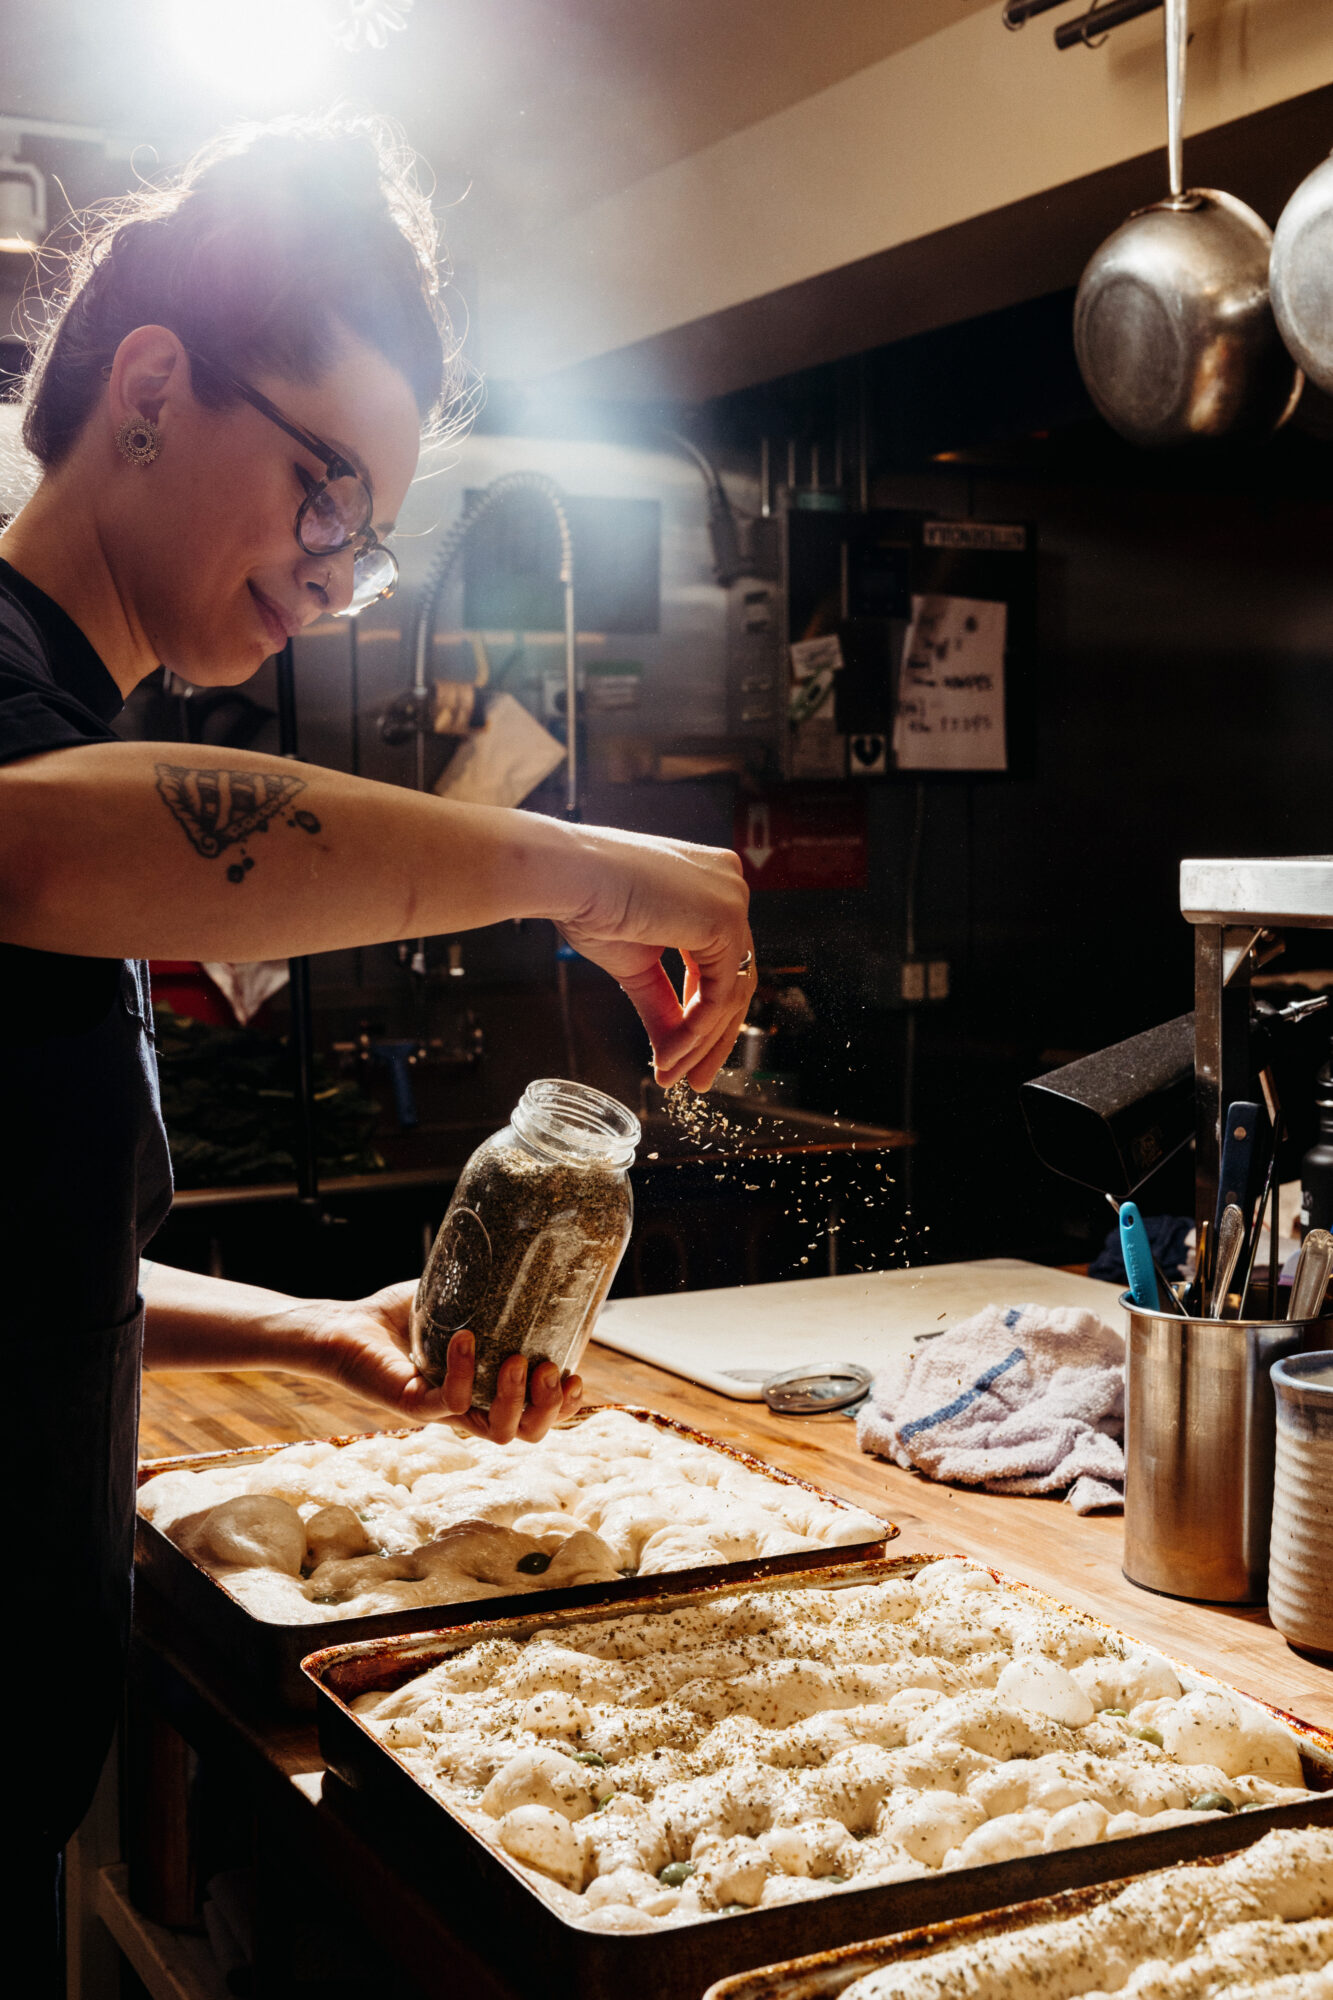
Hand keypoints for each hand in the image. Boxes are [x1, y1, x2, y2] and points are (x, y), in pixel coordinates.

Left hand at [304, 1282, 581, 1442]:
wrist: (345, 1326)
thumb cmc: (397, 1317)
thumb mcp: (457, 1301)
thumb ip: (491, 1291)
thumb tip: (532, 1256)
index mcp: (486, 1390)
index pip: (536, 1415)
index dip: (565, 1408)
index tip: (577, 1377)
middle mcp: (468, 1407)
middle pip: (524, 1434)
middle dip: (549, 1410)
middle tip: (549, 1371)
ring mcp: (440, 1411)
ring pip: (493, 1431)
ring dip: (514, 1400)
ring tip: (517, 1360)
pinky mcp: (412, 1404)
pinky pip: (447, 1403)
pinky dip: (463, 1372)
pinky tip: (465, 1338)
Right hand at [554, 825, 755, 1089]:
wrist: (567, 878)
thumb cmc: (589, 904)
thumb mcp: (636, 966)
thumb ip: (663, 1006)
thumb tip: (672, 1057)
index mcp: (709, 888)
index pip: (722, 963)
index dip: (703, 1014)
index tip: (683, 1056)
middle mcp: (729, 887)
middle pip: (735, 979)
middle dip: (712, 1038)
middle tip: (695, 1081)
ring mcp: (731, 900)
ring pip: (732, 991)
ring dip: (701, 1042)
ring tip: (675, 1075)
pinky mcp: (725, 919)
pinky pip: (720, 993)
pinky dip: (697, 1030)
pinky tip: (673, 1053)